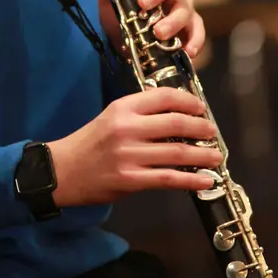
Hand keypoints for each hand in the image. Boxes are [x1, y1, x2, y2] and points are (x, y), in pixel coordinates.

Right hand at [47, 87, 222, 206]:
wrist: (62, 171)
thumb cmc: (89, 143)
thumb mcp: (111, 117)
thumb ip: (139, 113)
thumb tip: (177, 114)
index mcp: (123, 108)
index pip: (164, 97)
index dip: (189, 101)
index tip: (201, 108)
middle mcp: (127, 128)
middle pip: (176, 123)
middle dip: (201, 128)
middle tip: (212, 132)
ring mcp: (129, 155)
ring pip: (177, 152)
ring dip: (203, 155)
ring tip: (216, 156)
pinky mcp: (130, 179)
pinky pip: (168, 178)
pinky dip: (191, 180)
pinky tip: (205, 180)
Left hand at [80, 0, 206, 61]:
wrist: (128, 41)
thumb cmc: (122, 10)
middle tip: (143, 3)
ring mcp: (182, 4)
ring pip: (185, 5)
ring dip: (173, 19)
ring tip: (158, 33)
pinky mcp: (190, 25)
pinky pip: (198, 29)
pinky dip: (195, 39)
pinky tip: (188, 51)